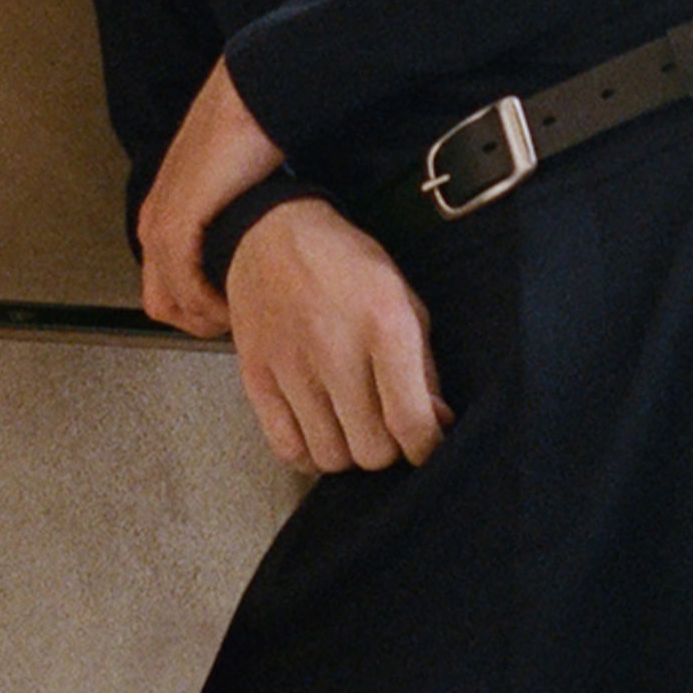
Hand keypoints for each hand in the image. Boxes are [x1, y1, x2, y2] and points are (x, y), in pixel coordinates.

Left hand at [136, 58, 283, 335]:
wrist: (250, 101)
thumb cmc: (249, 139)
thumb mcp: (230, 191)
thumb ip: (227, 224)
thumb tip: (250, 252)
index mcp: (160, 214)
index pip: (164, 289)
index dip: (199, 311)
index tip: (232, 314)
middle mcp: (152, 223)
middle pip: (161, 304)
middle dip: (200, 322)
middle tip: (237, 325)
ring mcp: (159, 226)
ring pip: (170, 302)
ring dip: (206, 317)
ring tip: (241, 318)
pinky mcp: (176, 225)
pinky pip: (184, 286)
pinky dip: (210, 303)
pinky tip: (237, 301)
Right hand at [224, 200, 453, 474]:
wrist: (272, 235)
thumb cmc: (346, 265)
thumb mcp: (403, 299)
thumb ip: (423, 365)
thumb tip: (436, 422)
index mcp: (384, 326)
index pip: (410, 421)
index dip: (427, 448)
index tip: (427, 446)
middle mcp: (335, 351)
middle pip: (371, 451)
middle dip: (389, 450)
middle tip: (388, 429)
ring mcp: (290, 368)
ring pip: (330, 457)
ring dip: (349, 453)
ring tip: (353, 428)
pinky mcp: (256, 378)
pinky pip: (286, 448)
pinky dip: (308, 454)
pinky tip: (320, 431)